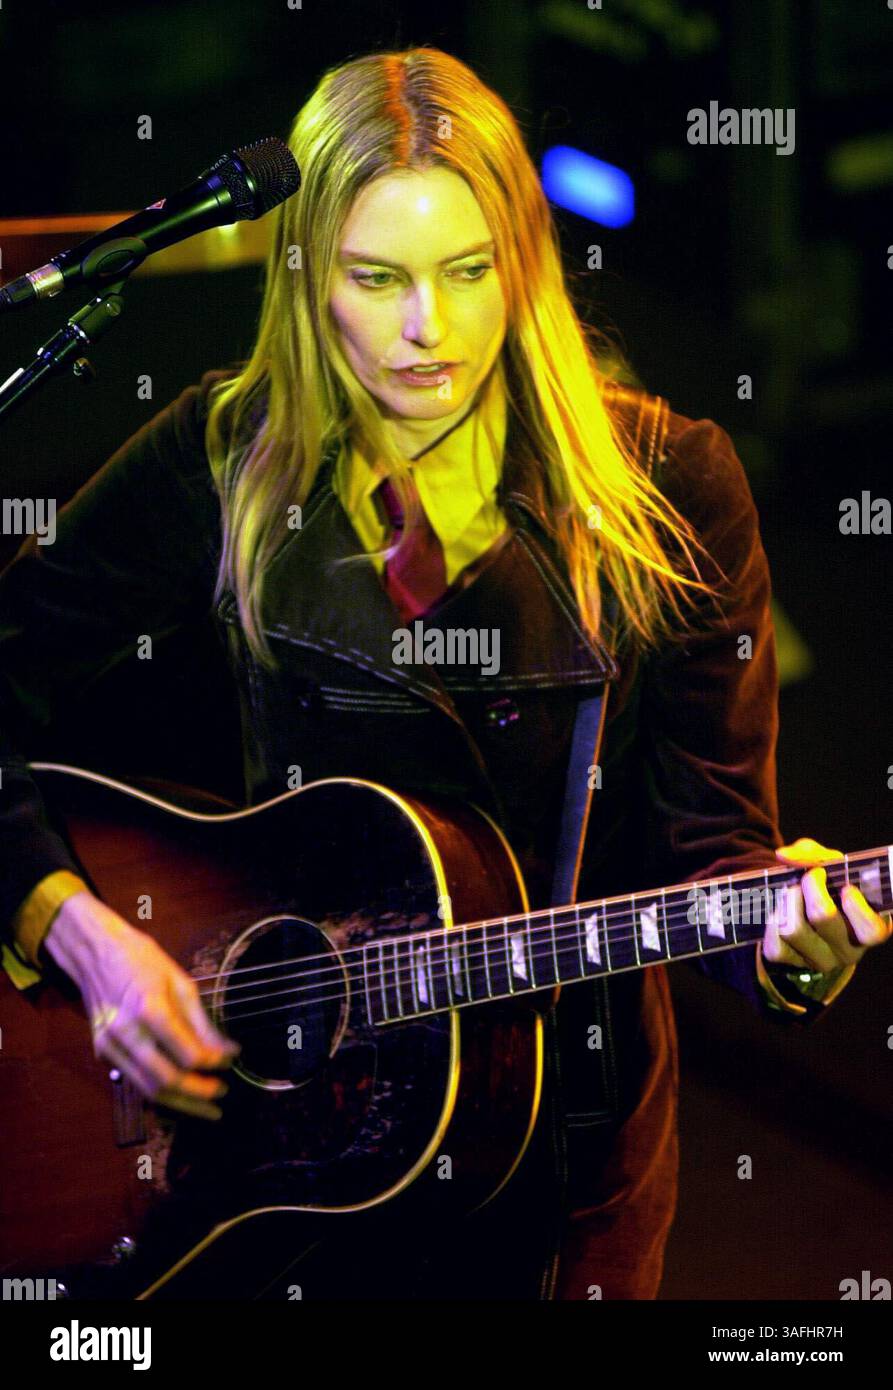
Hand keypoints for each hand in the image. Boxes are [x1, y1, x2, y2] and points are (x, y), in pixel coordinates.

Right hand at [45, 890, 238, 1119]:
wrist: (95, 952)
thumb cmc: (141, 960)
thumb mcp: (181, 982)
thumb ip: (202, 1023)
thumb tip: (227, 1051)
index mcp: (149, 1009)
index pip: (187, 1054)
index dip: (213, 1063)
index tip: (231, 1059)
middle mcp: (126, 1032)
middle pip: (167, 1080)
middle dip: (198, 1093)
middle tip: (221, 1092)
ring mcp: (109, 1045)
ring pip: (148, 1090)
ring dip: (180, 1103)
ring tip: (206, 1106)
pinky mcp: (102, 1052)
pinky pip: (135, 1081)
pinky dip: (159, 1091)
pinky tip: (180, 1093)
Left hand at [762, 836, 892, 972]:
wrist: (808, 908)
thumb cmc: (830, 884)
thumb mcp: (831, 865)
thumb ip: (814, 855)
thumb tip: (783, 856)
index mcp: (870, 929)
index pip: (872, 931)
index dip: (856, 906)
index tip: (846, 887)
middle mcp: (850, 951)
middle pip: (823, 917)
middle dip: (811, 887)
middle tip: (810, 877)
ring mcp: (823, 961)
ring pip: (793, 930)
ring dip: (787, 901)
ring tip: (792, 891)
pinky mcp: (794, 965)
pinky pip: (775, 948)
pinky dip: (771, 922)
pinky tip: (781, 911)